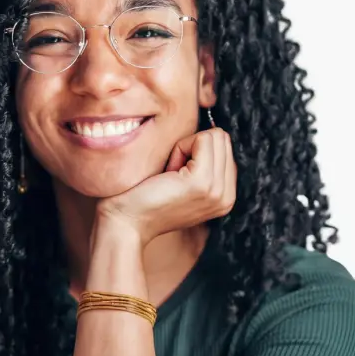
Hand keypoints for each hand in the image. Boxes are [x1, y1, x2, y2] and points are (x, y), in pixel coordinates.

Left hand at [96, 128, 236, 246]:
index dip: (197, 151)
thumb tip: (210, 132)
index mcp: (226, 197)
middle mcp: (227, 197)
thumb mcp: (184, 185)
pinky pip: (201, 139)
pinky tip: (167, 171)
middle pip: (223, 139)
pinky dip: (180, 148)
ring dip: (186, 147)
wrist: (127, 223)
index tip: (177, 175)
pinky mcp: (202, 182)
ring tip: (170, 174)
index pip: (225, 149)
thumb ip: (204, 166)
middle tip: (171, 173)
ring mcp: (217, 190)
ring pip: (215, 137)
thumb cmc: (146, 200)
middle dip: (193, 147)